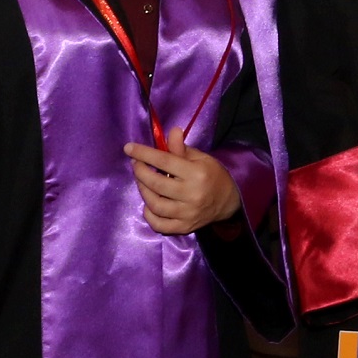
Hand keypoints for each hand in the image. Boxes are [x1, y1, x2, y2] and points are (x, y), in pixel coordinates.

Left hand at [124, 142, 242, 235]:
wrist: (229, 202)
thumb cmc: (213, 175)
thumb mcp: (200, 158)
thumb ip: (181, 148)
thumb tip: (172, 131)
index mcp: (196, 173)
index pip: (164, 161)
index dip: (144, 153)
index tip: (129, 148)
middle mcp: (191, 194)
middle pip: (156, 183)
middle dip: (140, 171)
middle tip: (136, 164)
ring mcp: (187, 213)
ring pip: (155, 205)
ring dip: (143, 191)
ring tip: (142, 182)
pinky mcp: (184, 227)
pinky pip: (160, 225)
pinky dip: (149, 215)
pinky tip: (149, 205)